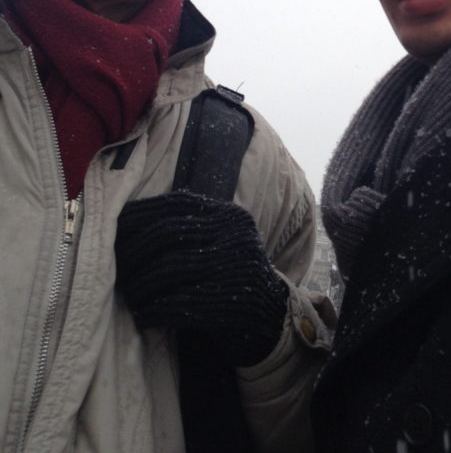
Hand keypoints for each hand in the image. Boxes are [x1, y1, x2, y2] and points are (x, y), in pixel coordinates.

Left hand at [115, 190, 287, 364]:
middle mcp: (234, 234)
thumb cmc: (229, 277)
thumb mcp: (217, 243)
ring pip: (171, 268)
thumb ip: (186, 230)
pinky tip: (142, 316)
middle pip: (169, 234)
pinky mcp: (232, 300)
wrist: (270, 317)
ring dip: (140, 284)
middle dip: (132, 252)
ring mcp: (235, 266)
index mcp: (228, 214)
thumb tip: (123, 228)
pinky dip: (155, 310)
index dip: (138, 216)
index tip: (109, 230)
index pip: (175, 204)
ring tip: (125, 295)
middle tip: (111, 270)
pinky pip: (182, 302)